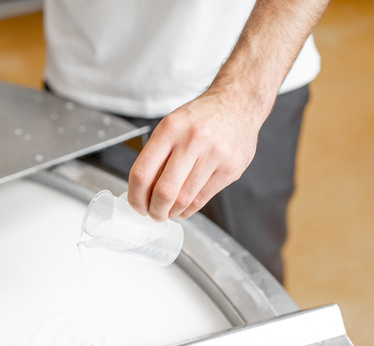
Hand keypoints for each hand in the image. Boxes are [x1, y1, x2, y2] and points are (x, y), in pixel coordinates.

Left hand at [127, 91, 262, 220]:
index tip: (136, 205)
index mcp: (171, 129)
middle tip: (152, 214)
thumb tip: (142, 191)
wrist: (238, 103)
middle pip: (164, 192)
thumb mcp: (171, 126)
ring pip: (184, 200)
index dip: (135, 197)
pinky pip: (202, 200)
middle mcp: (193, 141)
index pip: (142, 173)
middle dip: (154, 211)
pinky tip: (183, 207)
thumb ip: (156, 156)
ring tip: (167, 211)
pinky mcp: (231, 169)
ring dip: (171, 212)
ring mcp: (215, 156)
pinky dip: (188, 209)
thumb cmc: (201, 117)